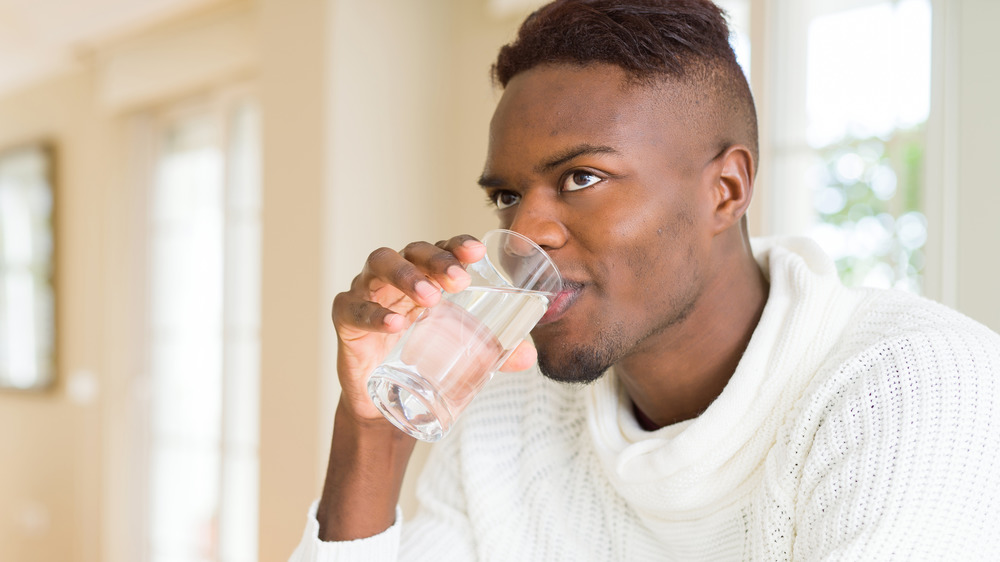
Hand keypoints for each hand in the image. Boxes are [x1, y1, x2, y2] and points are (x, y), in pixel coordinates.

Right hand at [331, 235, 537, 424]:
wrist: (385, 400)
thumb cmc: (422, 357)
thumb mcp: (462, 352)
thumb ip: (496, 352)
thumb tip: (529, 356)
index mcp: (424, 275)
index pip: (441, 249)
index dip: (457, 245)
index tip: (477, 253)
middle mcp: (395, 276)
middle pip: (411, 251)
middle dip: (435, 260)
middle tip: (459, 280)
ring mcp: (367, 292)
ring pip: (380, 266)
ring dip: (406, 276)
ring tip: (430, 298)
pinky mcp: (345, 317)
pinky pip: (354, 307)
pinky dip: (375, 314)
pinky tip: (395, 324)